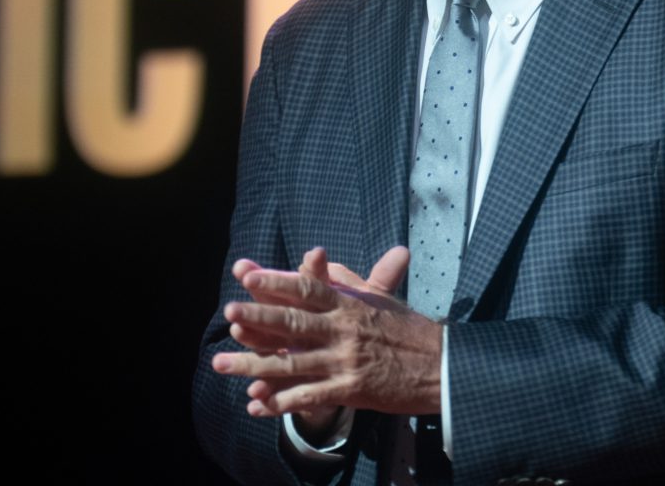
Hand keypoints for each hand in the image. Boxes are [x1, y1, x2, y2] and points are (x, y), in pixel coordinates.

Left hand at [213, 245, 441, 421]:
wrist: (441, 366)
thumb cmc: (409, 329)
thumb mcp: (379, 298)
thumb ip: (348, 280)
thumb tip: (321, 261)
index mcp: (349, 304)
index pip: (307, 288)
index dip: (277, 281)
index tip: (248, 275)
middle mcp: (344, 329)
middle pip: (294, 321)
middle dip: (258, 317)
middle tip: (229, 313)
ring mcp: (345, 361)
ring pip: (291, 362)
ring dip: (254, 365)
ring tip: (223, 364)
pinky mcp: (350, 390)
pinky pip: (308, 396)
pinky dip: (280, 401)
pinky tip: (256, 403)